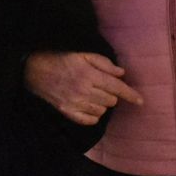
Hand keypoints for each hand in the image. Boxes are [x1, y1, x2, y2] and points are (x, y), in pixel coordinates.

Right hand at [23, 51, 142, 125]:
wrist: (34, 70)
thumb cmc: (61, 59)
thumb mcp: (82, 54)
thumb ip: (103, 63)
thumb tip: (122, 73)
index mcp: (89, 75)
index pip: (116, 88)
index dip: (130, 95)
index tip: (140, 101)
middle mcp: (84, 91)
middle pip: (111, 100)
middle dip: (111, 94)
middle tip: (100, 85)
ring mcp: (75, 104)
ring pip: (102, 110)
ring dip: (102, 103)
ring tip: (93, 94)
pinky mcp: (68, 112)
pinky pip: (90, 120)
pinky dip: (94, 114)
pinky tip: (89, 105)